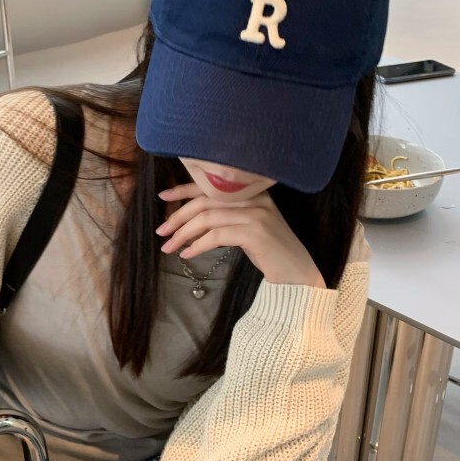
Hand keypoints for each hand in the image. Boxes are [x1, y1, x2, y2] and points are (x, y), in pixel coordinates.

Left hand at [156, 183, 325, 288]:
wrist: (298, 274)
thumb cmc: (269, 252)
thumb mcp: (246, 227)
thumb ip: (225, 216)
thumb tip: (187, 218)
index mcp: (252, 192)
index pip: (211, 185)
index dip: (184, 189)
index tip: (163, 197)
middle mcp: (255, 198)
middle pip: (205, 201)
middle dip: (178, 216)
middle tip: (161, 232)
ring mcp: (256, 214)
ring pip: (207, 218)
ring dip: (183, 233)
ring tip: (169, 247)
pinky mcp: (255, 233)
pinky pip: (217, 235)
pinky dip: (198, 245)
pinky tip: (188, 254)